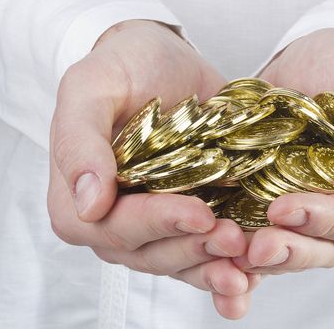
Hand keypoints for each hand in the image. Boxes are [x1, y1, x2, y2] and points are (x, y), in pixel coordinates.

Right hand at [48, 20, 252, 318]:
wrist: (162, 59)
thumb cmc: (122, 66)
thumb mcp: (91, 86)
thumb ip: (79, 141)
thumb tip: (87, 204)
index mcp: (79, 198)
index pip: (112, 226)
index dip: (156, 225)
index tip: (200, 213)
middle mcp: (115, 221)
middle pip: (151, 253)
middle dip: (194, 249)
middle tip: (235, 238)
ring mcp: (155, 225)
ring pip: (181, 262)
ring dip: (215, 267)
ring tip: (249, 264)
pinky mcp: (189, 219)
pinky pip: (204, 253)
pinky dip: (229, 267)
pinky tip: (255, 275)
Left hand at [234, 28, 333, 273]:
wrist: (305, 60)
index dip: (330, 221)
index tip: (286, 209)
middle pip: (332, 246)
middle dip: (294, 248)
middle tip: (256, 247)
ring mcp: (321, 215)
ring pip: (301, 250)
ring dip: (270, 258)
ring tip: (236, 254)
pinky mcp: (286, 211)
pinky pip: (271, 238)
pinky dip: (250, 250)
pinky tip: (226, 253)